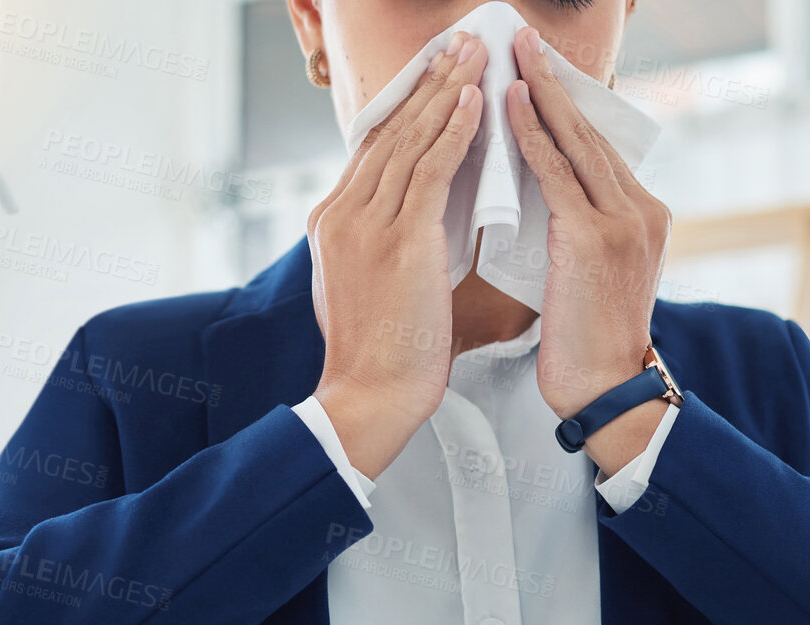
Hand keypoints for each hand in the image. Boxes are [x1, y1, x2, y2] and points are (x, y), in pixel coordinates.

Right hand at [307, 32, 487, 481]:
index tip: (436, 73)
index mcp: (333, 221)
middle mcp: (342, 213)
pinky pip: (429, 172)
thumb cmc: (381, 355)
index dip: (408, 105)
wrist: (369, 397)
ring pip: (410, 141)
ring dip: (447, 92)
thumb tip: (418, 224)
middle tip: (459, 41)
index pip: (373, 147)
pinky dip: (453, 133)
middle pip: (390, 130)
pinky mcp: (397, 241)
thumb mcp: (371, 286)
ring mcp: (365, 225)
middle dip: (428, 82)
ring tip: (474, 54)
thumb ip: (385, 245)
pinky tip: (476, 103)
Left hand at [507, 26, 673, 471]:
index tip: (538, 72)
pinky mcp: (594, 238)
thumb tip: (542, 202)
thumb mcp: (588, 276)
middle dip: (554, 81)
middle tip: (522, 39)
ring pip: (575, 142)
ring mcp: (622, 221)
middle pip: (590, 131)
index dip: (565, 107)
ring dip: (540, 92)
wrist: (603, 392)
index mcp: (642, 216)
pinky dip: (530, 135)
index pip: (598, 149)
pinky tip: (507, 105)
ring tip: (511, 54)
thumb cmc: (584, 345)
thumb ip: (575, 232)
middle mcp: (640, 210)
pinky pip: (555, 173)